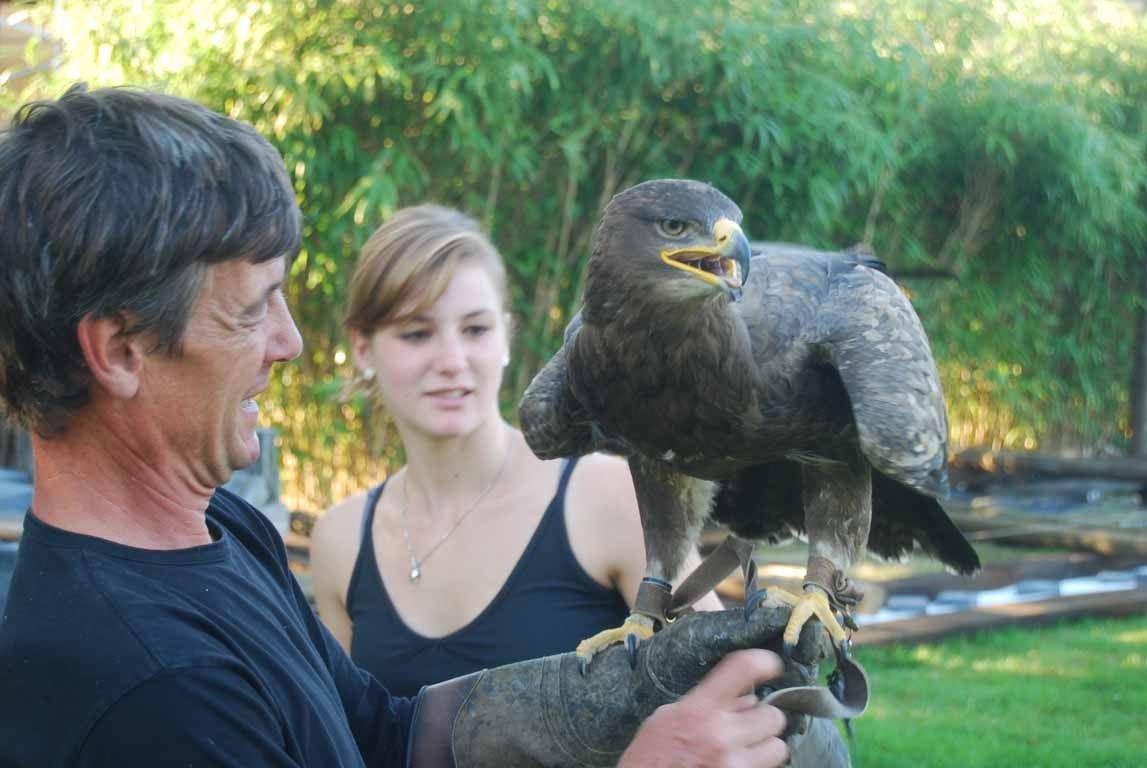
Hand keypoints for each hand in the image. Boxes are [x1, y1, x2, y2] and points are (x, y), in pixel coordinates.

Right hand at [617, 649, 788, 767]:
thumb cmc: (651, 755)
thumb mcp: (667, 718)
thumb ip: (705, 703)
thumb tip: (745, 698)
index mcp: (699, 709)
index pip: (743, 669)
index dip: (762, 662)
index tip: (770, 665)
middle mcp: (721, 735)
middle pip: (772, 715)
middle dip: (762, 719)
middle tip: (748, 725)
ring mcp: (734, 764)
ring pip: (778, 747)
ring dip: (764, 747)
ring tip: (747, 749)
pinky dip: (758, 765)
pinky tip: (738, 763)